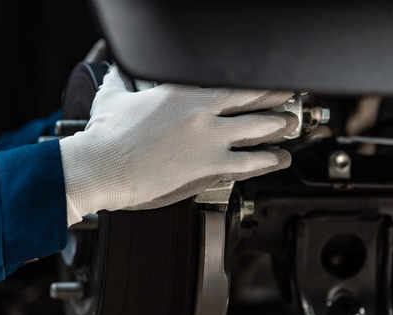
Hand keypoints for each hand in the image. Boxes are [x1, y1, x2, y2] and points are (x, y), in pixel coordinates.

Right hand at [59, 65, 298, 224]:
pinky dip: (270, 160)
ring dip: (280, 128)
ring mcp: (209, 139)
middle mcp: (202, 112)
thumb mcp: (112, 99)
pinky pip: (251, 162)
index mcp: (181, 92)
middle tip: (287, 99)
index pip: (228, 81)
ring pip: (259, 129)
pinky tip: (279, 159)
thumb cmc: (105, 138)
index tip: (261, 82)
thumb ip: (120, 82)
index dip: (251, 81)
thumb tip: (114, 70)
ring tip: (290, 128)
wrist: (101, 167)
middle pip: (253, 99)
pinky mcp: (209, 165)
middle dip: (275, 98)